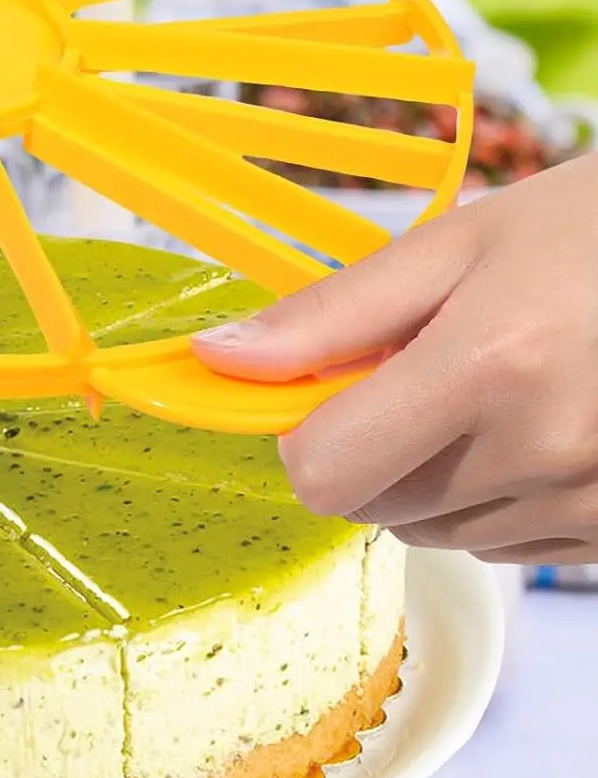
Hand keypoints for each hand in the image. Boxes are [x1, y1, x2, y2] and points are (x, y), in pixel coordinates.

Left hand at [192, 154, 597, 563]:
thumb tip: (218, 360)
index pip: (324, 473)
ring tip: (501, 389)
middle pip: (373, 506)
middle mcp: (543, 452)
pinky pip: (504, 544)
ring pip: (436, 531)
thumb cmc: (589, 233)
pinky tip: (538, 427)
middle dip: (373, 446)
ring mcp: (590, 504)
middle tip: (431, 369)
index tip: (328, 388)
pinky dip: (495, 498)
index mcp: (489, 367)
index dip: (305, 435)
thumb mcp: (454, 246)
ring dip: (434, 475)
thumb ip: (328, 314)